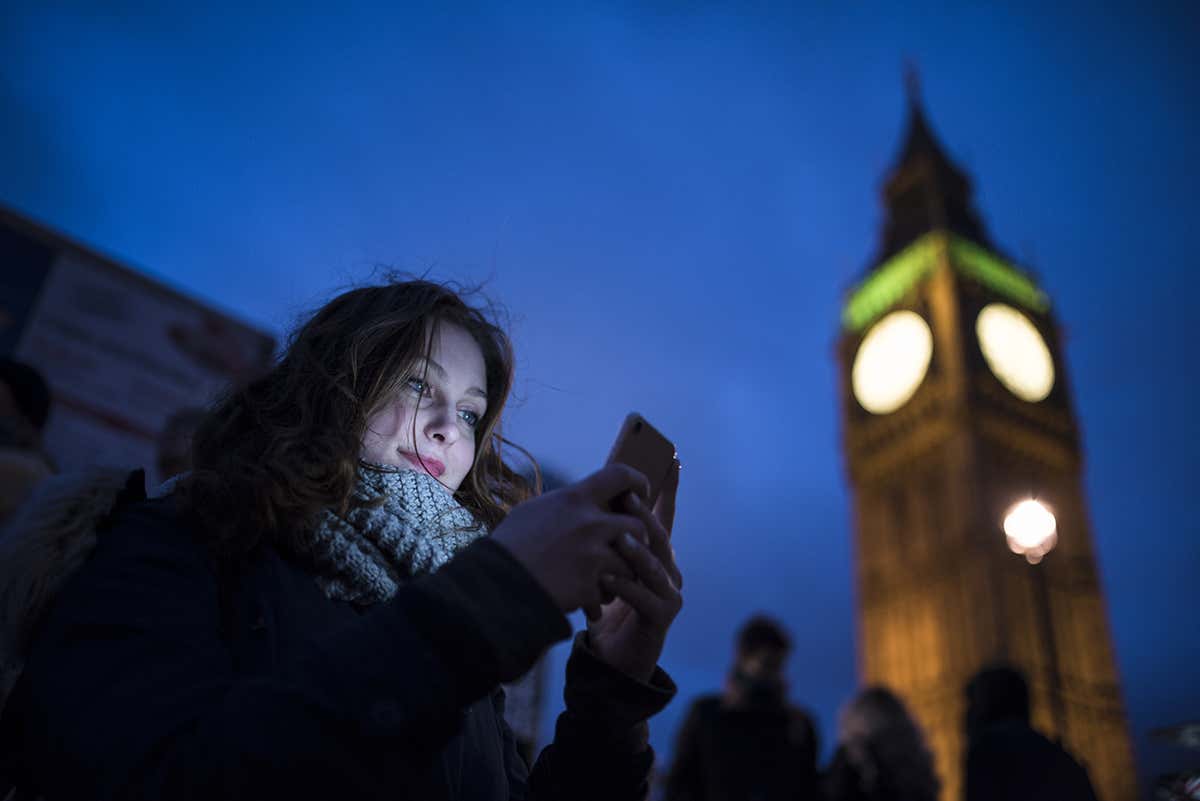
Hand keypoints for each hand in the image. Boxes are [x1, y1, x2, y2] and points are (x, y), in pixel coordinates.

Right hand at [491, 463, 650, 615]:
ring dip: (623, 572)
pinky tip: (589, 603)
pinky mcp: (589, 586)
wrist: (493, 584)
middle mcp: (589, 523)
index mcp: (574, 499)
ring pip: (631, 562)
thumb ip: (565, 505)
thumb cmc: (508, 546)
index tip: (642, 493)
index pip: (620, 475)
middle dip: (638, 538)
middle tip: (631, 548)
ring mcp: (591, 556)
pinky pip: (610, 593)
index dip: (637, 481)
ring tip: (608, 580)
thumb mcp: (534, 512)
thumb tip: (584, 499)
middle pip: (638, 524)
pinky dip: (601, 600)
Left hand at [587, 459, 682, 681]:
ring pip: (654, 565)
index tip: (672, 458)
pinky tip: (605, 579)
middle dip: (644, 515)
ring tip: (617, 538)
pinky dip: (623, 586)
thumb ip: (605, 536)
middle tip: (629, 497)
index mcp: (656, 553)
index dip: (668, 488)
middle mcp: (669, 569)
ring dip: (636, 550)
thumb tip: (591, 495)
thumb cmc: (606, 605)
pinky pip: (642, 597)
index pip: (664, 514)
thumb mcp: (603, 563)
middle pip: (659, 535)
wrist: (610, 657)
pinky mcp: (661, 617)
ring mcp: (669, 593)